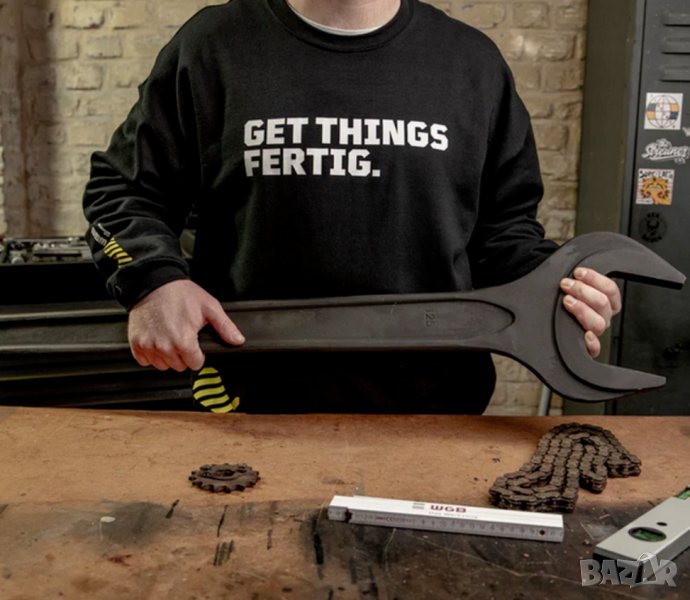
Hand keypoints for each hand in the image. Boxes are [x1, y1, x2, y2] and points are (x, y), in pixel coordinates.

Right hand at [128, 279, 244, 371]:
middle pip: (179, 366)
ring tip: (169, 336)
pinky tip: (157, 338)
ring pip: (162, 365)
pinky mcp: (136, 343)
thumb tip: (238, 340)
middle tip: (182, 335)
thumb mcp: (209, 307)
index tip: (195, 342)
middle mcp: (164, 347)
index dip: (198, 354)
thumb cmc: (181, 293)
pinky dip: (151, 353)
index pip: (195, 364)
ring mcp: (148, 346)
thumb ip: (224, 327)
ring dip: (167, 355)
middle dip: (183, 354)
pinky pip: (145, 360)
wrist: (153, 282)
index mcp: (184, 341)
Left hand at [560, 268, 621, 357]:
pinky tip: (585, 335)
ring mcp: (595, 332)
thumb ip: (578, 281)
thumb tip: (574, 271)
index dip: (595, 279)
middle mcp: (602, 318)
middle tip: (566, 284)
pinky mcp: (587, 348)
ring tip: (567, 301)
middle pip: (603, 304)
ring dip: (583, 309)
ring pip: (599, 322)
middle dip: (583, 290)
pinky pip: (595, 349)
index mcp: (605, 304)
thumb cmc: (563, 305)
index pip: (610, 289)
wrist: (550, 331)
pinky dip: (592, 343)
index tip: (578, 272)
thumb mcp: (573, 290)